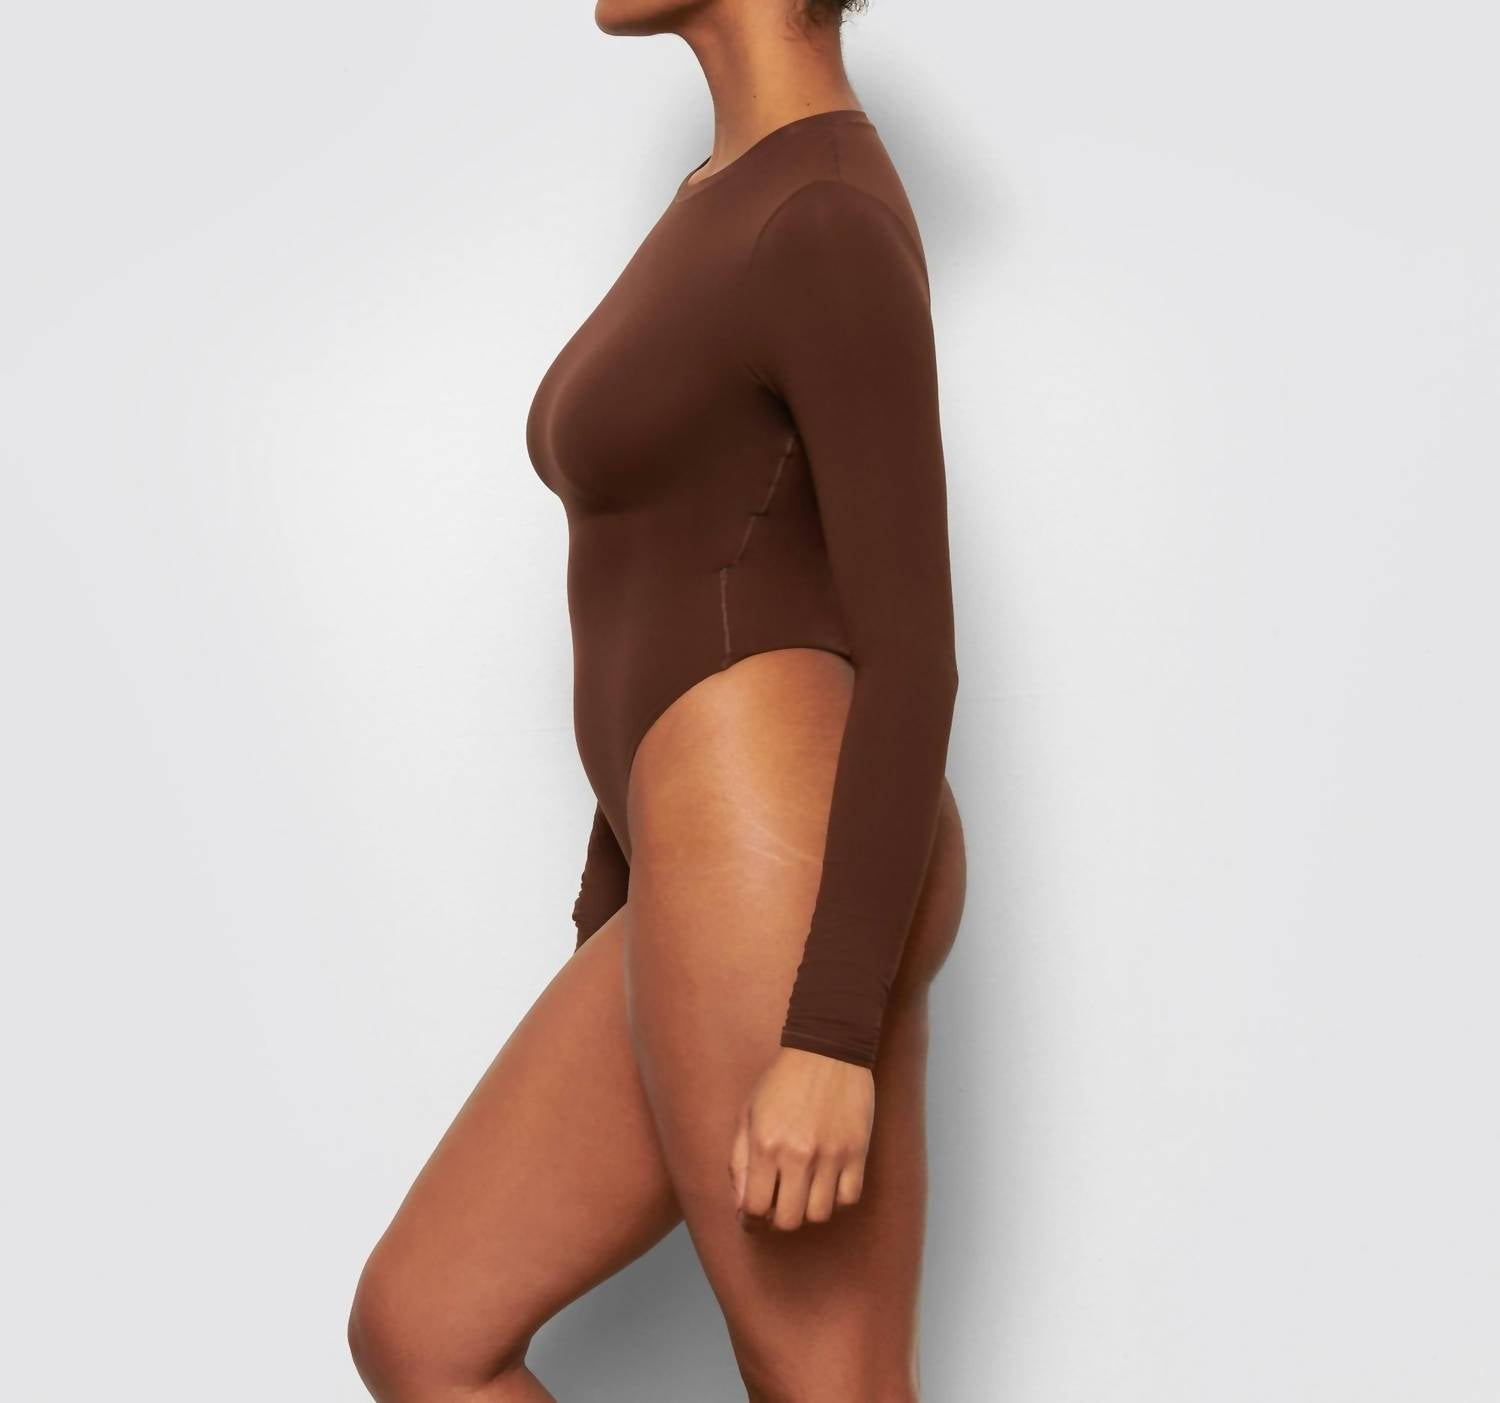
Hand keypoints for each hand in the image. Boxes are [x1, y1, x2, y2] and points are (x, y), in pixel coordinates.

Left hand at [729, 1046, 874, 1231]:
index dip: (751, 1221)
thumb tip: (741, 1205)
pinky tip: (827, 1184)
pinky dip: (836, 1200)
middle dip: (777, 1221)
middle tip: (777, 1207)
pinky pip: (848, 1198)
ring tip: (803, 1195)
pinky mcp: (857, 1151)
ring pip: (819, 1215)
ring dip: (807, 1211)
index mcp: (764, 1144)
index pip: (755, 1208)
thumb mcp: (747, 1114)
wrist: (827, 1049)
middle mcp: (797, 1154)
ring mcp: (830, 1155)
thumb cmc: (781, 1081)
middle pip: (787, 1220)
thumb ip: (739, 1161)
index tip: (753, 1218)